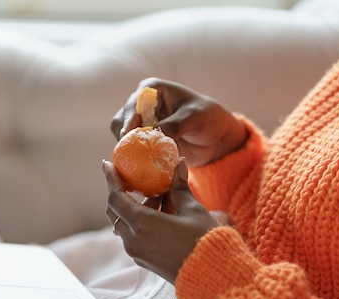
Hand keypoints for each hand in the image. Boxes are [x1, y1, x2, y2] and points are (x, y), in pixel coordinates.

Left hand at [103, 158, 218, 283]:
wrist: (212, 276)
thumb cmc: (204, 240)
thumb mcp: (192, 210)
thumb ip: (180, 187)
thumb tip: (180, 164)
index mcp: (141, 224)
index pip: (115, 198)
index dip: (111, 180)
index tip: (107, 164)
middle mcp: (133, 239)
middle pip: (116, 212)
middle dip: (123, 194)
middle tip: (134, 180)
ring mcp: (136, 252)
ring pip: (125, 224)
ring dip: (136, 209)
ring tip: (160, 198)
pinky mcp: (143, 260)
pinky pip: (133, 236)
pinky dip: (140, 222)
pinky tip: (162, 214)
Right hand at [111, 77, 247, 166]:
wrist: (217, 138)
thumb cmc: (209, 119)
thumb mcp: (195, 118)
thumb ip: (174, 125)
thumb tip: (151, 134)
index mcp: (152, 89)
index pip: (133, 103)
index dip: (128, 119)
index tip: (128, 135)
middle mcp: (142, 105)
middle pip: (120, 120)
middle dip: (124, 137)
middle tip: (130, 152)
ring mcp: (141, 124)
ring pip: (122, 137)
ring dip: (127, 149)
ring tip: (136, 161)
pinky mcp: (144, 142)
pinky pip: (132, 150)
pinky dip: (134, 158)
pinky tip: (140, 167)